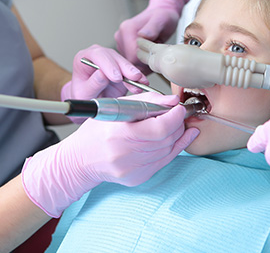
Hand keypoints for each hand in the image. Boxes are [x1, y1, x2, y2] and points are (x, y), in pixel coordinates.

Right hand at [22, 92, 199, 216]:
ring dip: (177, 135)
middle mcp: (126, 155)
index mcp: (119, 134)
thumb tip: (172, 100)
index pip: (159, 128)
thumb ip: (147, 101)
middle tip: (179, 114)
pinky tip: (179, 138)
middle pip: (166, 139)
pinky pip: (164, 161)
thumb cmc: (97, 131)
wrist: (81, 160)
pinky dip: (173, 148)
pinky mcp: (139, 178)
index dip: (175, 117)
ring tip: (177, 124)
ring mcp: (134, 169)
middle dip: (178, 124)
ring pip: (168, 150)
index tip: (179, 108)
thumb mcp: (116, 108)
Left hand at [61, 45, 147, 122]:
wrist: (91, 101)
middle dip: (125, 67)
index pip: (98, 55)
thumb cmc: (83, 96)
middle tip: (133, 77)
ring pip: (124, 63)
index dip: (109, 65)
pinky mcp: (121, 69)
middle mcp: (98, 57)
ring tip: (140, 82)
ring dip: (134, 73)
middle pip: (113, 57)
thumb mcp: (84, 93)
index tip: (117, 77)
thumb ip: (93, 83)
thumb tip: (102, 74)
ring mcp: (111, 61)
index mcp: (83, 58)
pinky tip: (143, 83)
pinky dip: (138, 78)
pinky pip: (131, 72)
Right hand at [114, 0, 193, 73]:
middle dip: (144, 61)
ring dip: (143, 61)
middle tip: (156, 52)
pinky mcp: (124, 46)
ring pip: (130, 61)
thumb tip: (143, 35)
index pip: (132, 56)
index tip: (155, 55)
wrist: (162, 12)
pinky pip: (131, 59)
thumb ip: (152, 28)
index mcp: (127, 29)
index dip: (145, 60)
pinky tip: (149, 53)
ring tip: (152, 50)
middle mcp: (120, 35)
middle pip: (130, 60)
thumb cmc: (164, 16)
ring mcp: (121, 41)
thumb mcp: (161, 20)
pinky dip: (141, 60)